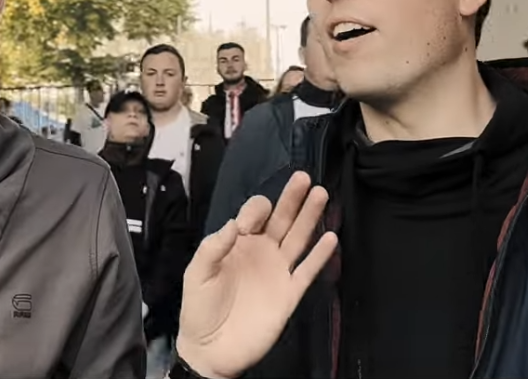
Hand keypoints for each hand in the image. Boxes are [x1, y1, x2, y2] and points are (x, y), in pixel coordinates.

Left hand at [176, 172, 337, 378]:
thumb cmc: (200, 309)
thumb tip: (233, 225)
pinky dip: (320, 256)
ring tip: (321, 194)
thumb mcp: (197, 275)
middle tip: (304, 178)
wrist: (212, 350)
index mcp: (238, 243)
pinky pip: (308, 271)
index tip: (244, 226)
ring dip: (310, 217)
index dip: (254, 211)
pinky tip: (330, 237)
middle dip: (292, 198)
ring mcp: (278, 271)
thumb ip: (212, 249)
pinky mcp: (290, 293)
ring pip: (298, 238)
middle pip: (282, 218)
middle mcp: (262, 252)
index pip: (254, 214)